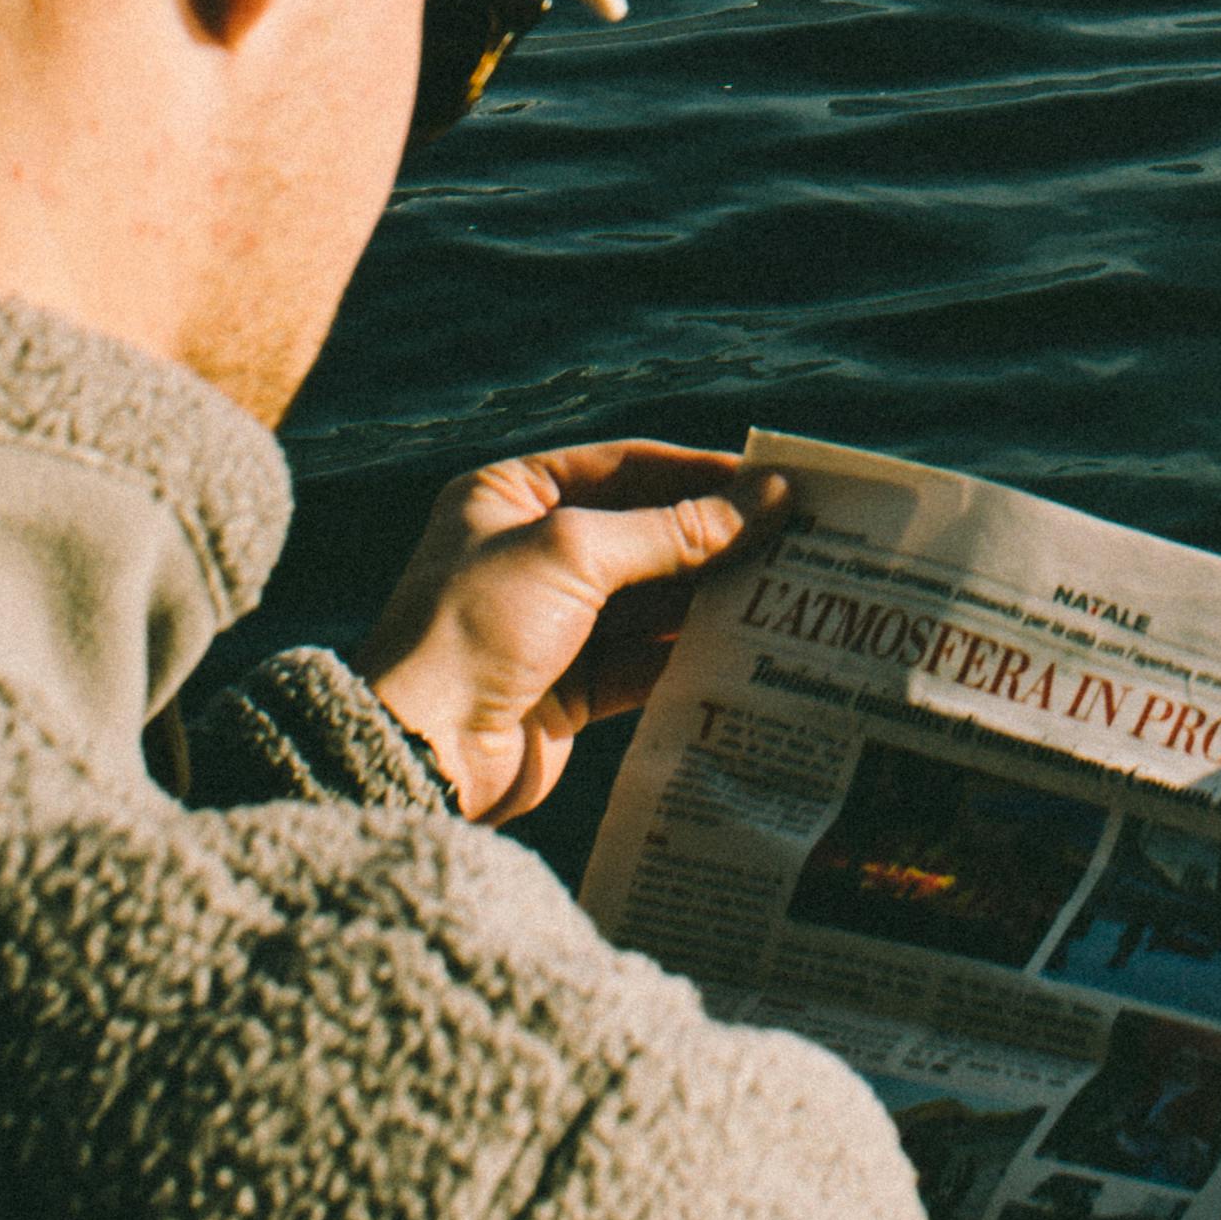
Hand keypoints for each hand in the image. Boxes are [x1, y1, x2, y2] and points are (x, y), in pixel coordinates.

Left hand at [359, 442, 781, 823]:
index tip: (778, 484)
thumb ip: (676, 529)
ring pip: (650, 600)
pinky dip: (689, 655)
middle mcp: (529, 552)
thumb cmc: (479, 626)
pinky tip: (743, 650)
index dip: (702, 473)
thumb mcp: (577, 554)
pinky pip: (643, 660)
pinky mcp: (567, 687)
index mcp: (511, 496)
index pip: (626, 467)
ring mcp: (549, 623)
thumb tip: (771, 498)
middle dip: (716, 539)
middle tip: (800, 540)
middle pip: (645, 533)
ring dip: (711, 597)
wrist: (419, 752)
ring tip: (786, 592)